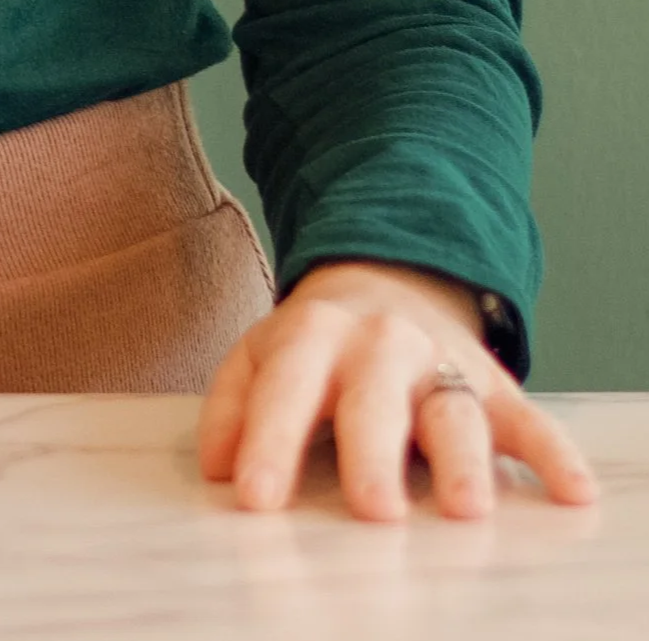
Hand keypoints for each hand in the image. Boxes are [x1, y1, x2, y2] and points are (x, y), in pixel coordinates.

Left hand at [198, 258, 598, 521]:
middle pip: (374, 399)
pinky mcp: (494, 386)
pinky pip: (528, 419)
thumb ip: (234, 406)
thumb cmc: (316, 344)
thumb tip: (216, 468)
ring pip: (453, 409)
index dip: (267, 441)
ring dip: (461, 460)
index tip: (255, 498)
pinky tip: (571, 491)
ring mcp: (441, 363)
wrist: (387, 278)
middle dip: (372, 453)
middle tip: (373, 511)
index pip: (286, 387)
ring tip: (466, 508)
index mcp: (313, 333)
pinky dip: (554, 453)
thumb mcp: (262, 354)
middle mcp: (379, 344)